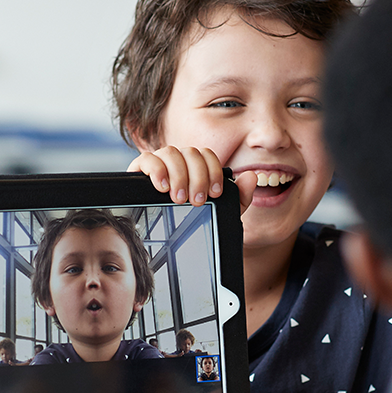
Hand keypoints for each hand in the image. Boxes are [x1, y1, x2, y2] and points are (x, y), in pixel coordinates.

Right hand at [129, 146, 252, 212]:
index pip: (206, 155)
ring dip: (179, 175)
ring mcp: (159, 163)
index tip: (215, 193)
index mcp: (196, 166)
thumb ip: (239, 197)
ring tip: (180, 197)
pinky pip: (147, 158)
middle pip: (190, 153)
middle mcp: (178, 161)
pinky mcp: (139, 170)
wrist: (168, 239)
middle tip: (197, 200)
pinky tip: (162, 187)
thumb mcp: (219, 213)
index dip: (212, 171)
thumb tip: (252, 177)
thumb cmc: (191, 221)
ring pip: (170, 152)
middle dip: (197, 177)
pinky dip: (157, 170)